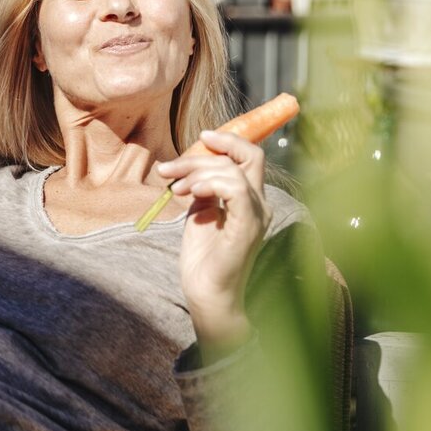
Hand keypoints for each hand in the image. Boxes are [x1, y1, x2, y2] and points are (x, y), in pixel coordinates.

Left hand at [156, 130, 270, 358]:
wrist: (206, 293)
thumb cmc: (202, 258)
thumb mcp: (199, 212)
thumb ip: (203, 187)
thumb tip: (193, 166)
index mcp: (250, 199)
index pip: (250, 155)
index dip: (229, 140)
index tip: (202, 137)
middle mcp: (260, 204)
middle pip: (248, 155)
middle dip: (205, 152)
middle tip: (170, 168)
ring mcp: (257, 216)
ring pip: (234, 170)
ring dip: (197, 171)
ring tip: (175, 188)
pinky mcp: (248, 228)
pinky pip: (237, 190)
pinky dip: (211, 183)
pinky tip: (191, 191)